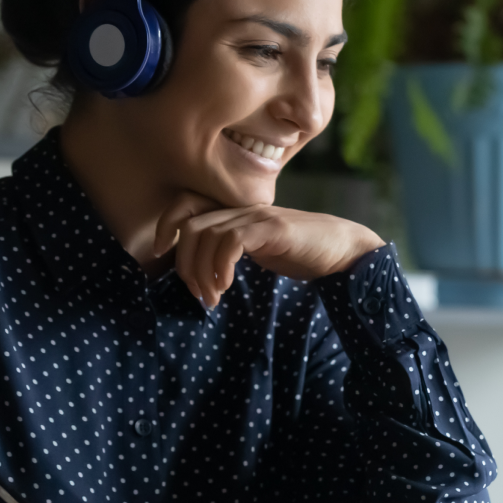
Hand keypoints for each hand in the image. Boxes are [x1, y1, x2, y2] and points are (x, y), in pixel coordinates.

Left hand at [154, 192, 384, 307]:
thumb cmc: (300, 252)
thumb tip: (202, 271)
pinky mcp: (273, 229)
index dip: (166, 224)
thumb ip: (232, 250)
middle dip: (184, 264)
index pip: (187, 205)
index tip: (160, 252)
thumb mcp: (258, 249)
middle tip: (198, 293)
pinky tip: (226, 285)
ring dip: (202, 272)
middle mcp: (243, 209)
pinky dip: (221, 265)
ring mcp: (258, 217)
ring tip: (213, 297)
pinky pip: (232, 241)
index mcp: (236, 212)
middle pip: (190, 226)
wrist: (342, 249)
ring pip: (207, 235)